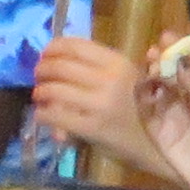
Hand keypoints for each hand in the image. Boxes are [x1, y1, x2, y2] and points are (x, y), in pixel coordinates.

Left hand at [31, 34, 154, 168]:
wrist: (152, 144)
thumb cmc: (135, 109)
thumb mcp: (123, 80)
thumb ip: (94, 67)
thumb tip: (53, 57)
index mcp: (118, 62)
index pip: (76, 46)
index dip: (54, 47)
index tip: (46, 53)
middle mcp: (111, 79)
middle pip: (61, 66)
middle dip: (43, 69)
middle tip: (38, 75)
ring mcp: (101, 104)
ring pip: (55, 89)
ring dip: (40, 91)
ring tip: (39, 95)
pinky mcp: (92, 128)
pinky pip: (56, 115)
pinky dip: (42, 113)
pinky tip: (41, 115)